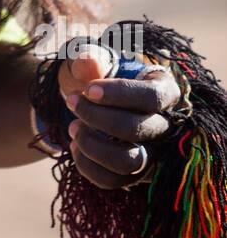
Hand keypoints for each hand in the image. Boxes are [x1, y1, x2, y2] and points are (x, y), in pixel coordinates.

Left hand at [58, 44, 180, 189]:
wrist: (90, 97)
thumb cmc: (98, 74)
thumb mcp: (92, 59)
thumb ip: (89, 56)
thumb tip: (88, 63)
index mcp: (164, 90)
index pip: (152, 97)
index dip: (120, 94)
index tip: (88, 89)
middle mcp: (165, 126)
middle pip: (139, 130)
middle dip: (98, 117)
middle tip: (71, 101)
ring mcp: (152, 153)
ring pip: (130, 163)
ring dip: (94, 147)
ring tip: (72, 127)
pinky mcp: (134, 174)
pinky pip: (113, 181)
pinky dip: (87, 166)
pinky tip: (74, 145)